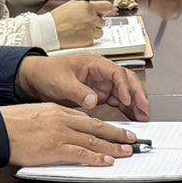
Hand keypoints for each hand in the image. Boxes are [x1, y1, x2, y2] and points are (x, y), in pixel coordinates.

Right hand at [1, 103, 141, 168]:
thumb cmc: (9, 124)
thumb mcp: (34, 115)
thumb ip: (50, 120)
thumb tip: (60, 129)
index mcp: (57, 110)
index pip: (86, 118)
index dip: (103, 125)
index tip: (114, 130)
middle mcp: (63, 120)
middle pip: (96, 127)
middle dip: (117, 133)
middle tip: (132, 138)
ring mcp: (60, 134)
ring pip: (93, 140)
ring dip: (113, 146)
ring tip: (127, 151)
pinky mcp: (55, 149)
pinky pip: (81, 154)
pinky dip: (97, 158)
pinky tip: (107, 161)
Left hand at [16, 51, 150, 118]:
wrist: (37, 79)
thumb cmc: (48, 73)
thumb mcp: (61, 81)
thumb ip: (78, 91)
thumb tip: (93, 100)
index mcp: (95, 64)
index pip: (117, 73)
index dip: (125, 87)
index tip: (127, 100)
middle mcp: (102, 73)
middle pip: (127, 82)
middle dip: (138, 95)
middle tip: (144, 110)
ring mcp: (102, 84)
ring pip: (125, 93)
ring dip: (135, 104)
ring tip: (143, 118)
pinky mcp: (100, 95)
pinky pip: (118, 102)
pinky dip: (126, 110)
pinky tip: (133, 118)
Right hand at [49, 0, 107, 48]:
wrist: (50, 31)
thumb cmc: (58, 18)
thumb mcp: (73, 5)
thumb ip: (86, 6)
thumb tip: (92, 7)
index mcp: (89, 7)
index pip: (107, 6)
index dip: (105, 9)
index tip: (103, 11)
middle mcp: (93, 19)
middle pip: (103, 21)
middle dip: (96, 22)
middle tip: (86, 23)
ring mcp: (92, 30)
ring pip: (100, 32)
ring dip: (93, 31)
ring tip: (81, 31)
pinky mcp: (89, 41)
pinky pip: (93, 40)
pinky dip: (88, 39)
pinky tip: (79, 36)